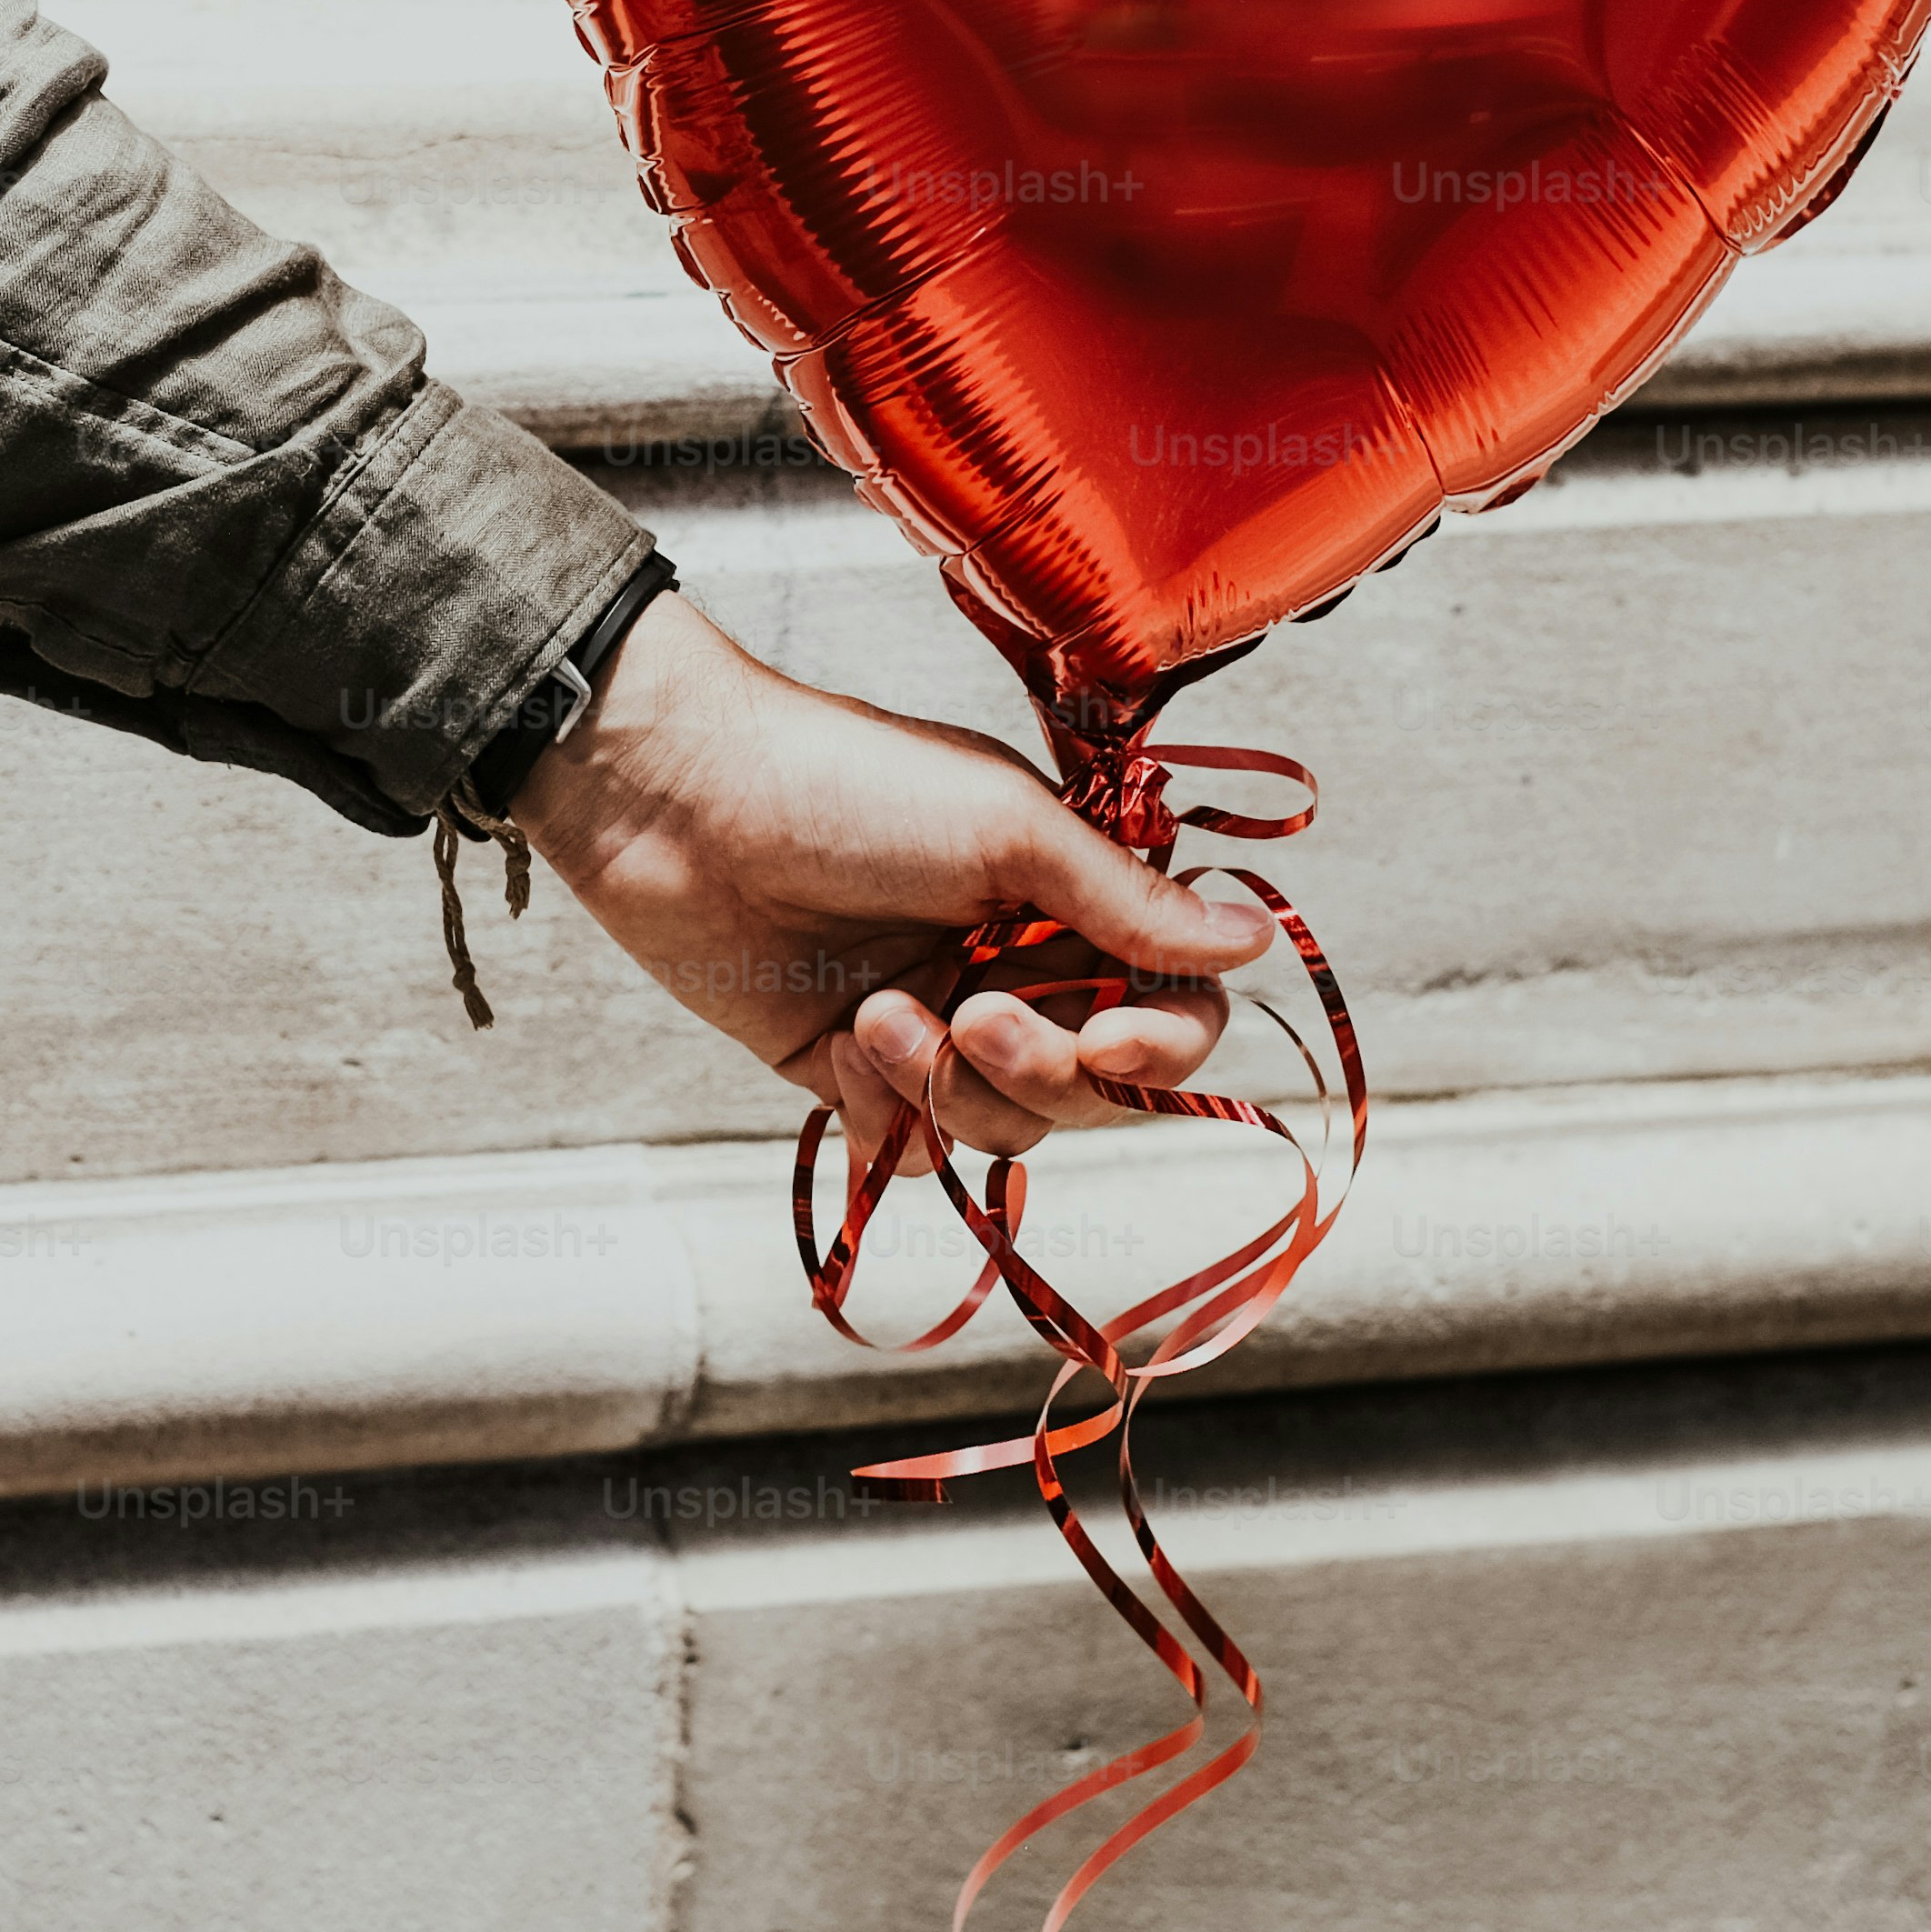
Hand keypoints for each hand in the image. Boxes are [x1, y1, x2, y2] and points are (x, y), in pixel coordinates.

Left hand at [508, 593, 1272, 1157]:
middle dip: (1041, 1068)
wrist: (674, 801)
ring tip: (876, 1010)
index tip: (1115, 1037)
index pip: (1169, 1005)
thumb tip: (1256, 944)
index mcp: (1066, 896)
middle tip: (972, 1013)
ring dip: (947, 1083)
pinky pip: (910, 1148)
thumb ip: (1129, 903)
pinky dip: (884, 1113)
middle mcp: (1012, 964)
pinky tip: (840, 1044)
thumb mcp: (1007, 829)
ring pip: (1004, 1126)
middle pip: (1093, 1088)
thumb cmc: (844, 783)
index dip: (1161, 1046)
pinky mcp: (849, 1069)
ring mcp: (933, 1021)